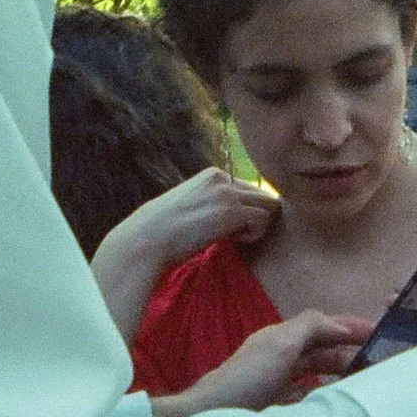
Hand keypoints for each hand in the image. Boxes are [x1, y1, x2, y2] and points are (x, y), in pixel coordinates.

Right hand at [94, 169, 279, 341]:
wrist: (146, 239)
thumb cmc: (163, 232)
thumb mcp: (191, 207)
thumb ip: (213, 204)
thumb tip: (233, 218)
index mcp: (212, 175)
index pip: (249, 189)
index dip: (245, 212)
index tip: (227, 228)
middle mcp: (222, 178)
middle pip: (263, 195)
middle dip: (255, 216)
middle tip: (235, 235)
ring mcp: (227, 193)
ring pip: (270, 205)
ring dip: (257, 225)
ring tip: (234, 238)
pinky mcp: (231, 211)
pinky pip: (264, 219)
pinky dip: (254, 234)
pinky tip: (233, 241)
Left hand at [170, 308, 376, 416]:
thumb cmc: (246, 379)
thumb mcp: (279, 345)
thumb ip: (310, 327)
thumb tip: (341, 325)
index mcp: (281, 339)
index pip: (322, 326)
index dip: (349, 327)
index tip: (381, 332)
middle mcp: (279, 357)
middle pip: (321, 350)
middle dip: (349, 352)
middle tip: (381, 363)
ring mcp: (276, 384)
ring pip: (316, 373)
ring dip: (340, 373)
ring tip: (365, 382)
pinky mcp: (274, 408)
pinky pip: (307, 397)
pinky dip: (324, 396)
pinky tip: (336, 403)